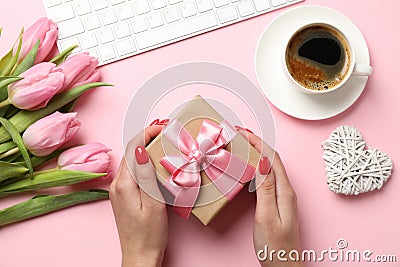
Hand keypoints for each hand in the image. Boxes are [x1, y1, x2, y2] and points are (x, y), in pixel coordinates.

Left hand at [110, 125, 167, 266]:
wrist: (140, 256)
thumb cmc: (149, 234)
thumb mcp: (153, 203)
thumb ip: (146, 175)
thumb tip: (139, 148)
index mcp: (123, 184)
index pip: (131, 148)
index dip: (146, 133)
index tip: (162, 126)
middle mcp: (117, 184)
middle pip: (130, 152)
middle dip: (147, 137)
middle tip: (166, 131)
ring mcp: (119, 190)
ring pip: (131, 160)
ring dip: (146, 148)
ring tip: (163, 141)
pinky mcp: (124, 195)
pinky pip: (133, 171)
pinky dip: (144, 161)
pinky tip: (156, 161)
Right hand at [240, 130, 303, 266]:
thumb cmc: (275, 247)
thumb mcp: (266, 217)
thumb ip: (265, 189)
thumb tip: (262, 162)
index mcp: (284, 191)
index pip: (272, 158)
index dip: (258, 142)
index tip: (244, 132)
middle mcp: (286, 191)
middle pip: (272, 159)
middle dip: (257, 143)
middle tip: (240, 134)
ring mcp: (283, 196)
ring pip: (270, 167)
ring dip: (257, 153)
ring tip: (242, 145)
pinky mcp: (277, 202)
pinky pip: (268, 178)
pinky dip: (257, 167)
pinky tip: (249, 168)